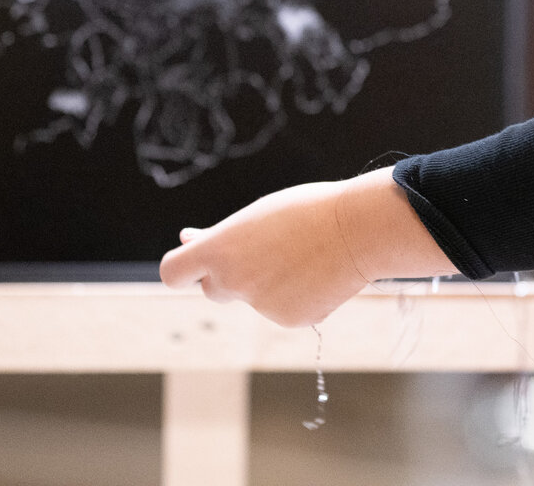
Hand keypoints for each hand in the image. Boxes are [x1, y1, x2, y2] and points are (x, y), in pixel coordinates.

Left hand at [159, 168, 457, 328]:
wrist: (360, 230)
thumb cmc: (306, 212)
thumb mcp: (256, 216)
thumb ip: (221, 236)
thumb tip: (188, 238)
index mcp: (219, 250)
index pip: (173, 272)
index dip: (183, 268)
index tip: (194, 262)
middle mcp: (232, 282)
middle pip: (213, 288)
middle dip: (231, 275)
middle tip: (264, 249)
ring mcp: (259, 306)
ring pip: (253, 297)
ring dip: (269, 282)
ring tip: (304, 254)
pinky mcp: (288, 321)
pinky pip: (281, 310)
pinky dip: (295, 296)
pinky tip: (318, 274)